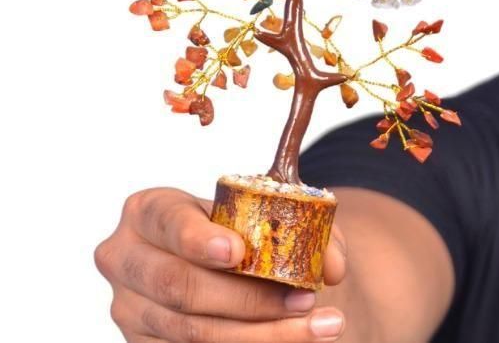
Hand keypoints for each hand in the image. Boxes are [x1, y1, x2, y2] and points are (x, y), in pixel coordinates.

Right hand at [95, 187, 346, 341]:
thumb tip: (333, 266)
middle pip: (179, 287)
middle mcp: (125, 259)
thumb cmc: (227, 224)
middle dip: (247, 299)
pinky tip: (286, 342)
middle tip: (304, 299)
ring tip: (316, 326)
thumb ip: (296, 224)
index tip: (240, 252)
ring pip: (191, 332)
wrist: (202, 255)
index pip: (167, 222)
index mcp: (146, 211)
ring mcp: (129, 308)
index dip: (199, 239)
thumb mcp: (249, 209)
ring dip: (259, 335)